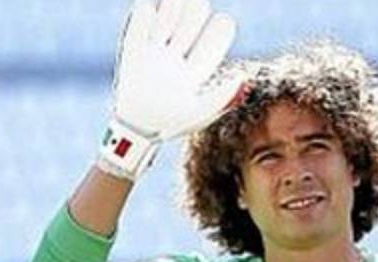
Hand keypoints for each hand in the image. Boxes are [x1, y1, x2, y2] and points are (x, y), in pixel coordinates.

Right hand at [97, 0, 244, 179]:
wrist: (137, 132)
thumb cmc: (171, 125)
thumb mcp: (200, 112)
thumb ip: (223, 97)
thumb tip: (244, 79)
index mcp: (194, 74)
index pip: (209, 49)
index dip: (218, 34)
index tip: (224, 21)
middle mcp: (175, 62)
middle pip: (187, 32)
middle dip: (193, 15)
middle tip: (200, 2)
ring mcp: (154, 58)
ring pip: (165, 27)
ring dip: (171, 12)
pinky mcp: (133, 57)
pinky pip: (137, 33)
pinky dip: (142, 20)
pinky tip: (147, 6)